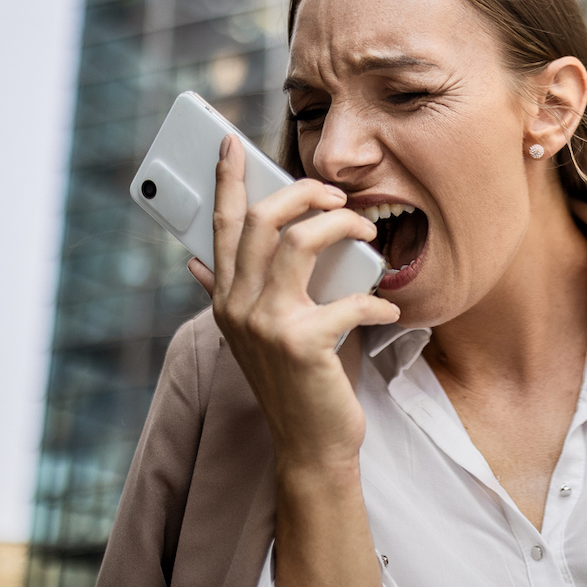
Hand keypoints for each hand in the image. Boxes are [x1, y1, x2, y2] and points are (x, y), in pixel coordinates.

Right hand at [188, 135, 399, 469]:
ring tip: (366, 233)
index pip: (221, 225)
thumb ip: (234, 293)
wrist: (312, 444)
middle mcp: (239, 307)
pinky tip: (387, 308)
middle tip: (336, 195)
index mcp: (228, 298)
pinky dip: (376, 299)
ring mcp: (267, 325)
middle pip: (261, 220)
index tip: (232, 142)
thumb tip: (199, 262)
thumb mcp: (258, 333)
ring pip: (298, 242)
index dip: (228, 180)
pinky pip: (348, 298)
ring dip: (340, 227)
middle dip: (302, 191)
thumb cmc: (298, 380)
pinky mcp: (302, 344)